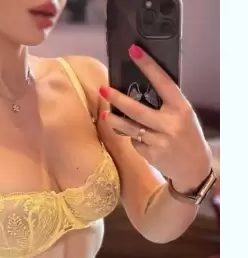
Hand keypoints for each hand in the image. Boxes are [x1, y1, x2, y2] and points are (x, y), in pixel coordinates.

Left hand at [99, 44, 211, 192]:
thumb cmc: (187, 136)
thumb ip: (166, 105)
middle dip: (117, 99)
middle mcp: (170, 124)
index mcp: (181, 108)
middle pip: (137, 110)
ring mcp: (159, 140)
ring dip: (114, 121)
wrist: (194, 167)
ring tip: (105, 115)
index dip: (148, 66)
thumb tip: (139, 90)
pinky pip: (135, 142)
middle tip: (103, 89)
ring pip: (130, 128)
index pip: (163, 82)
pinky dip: (133, 138)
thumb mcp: (183, 116)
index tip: (134, 51)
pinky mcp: (151, 154)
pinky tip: (139, 138)